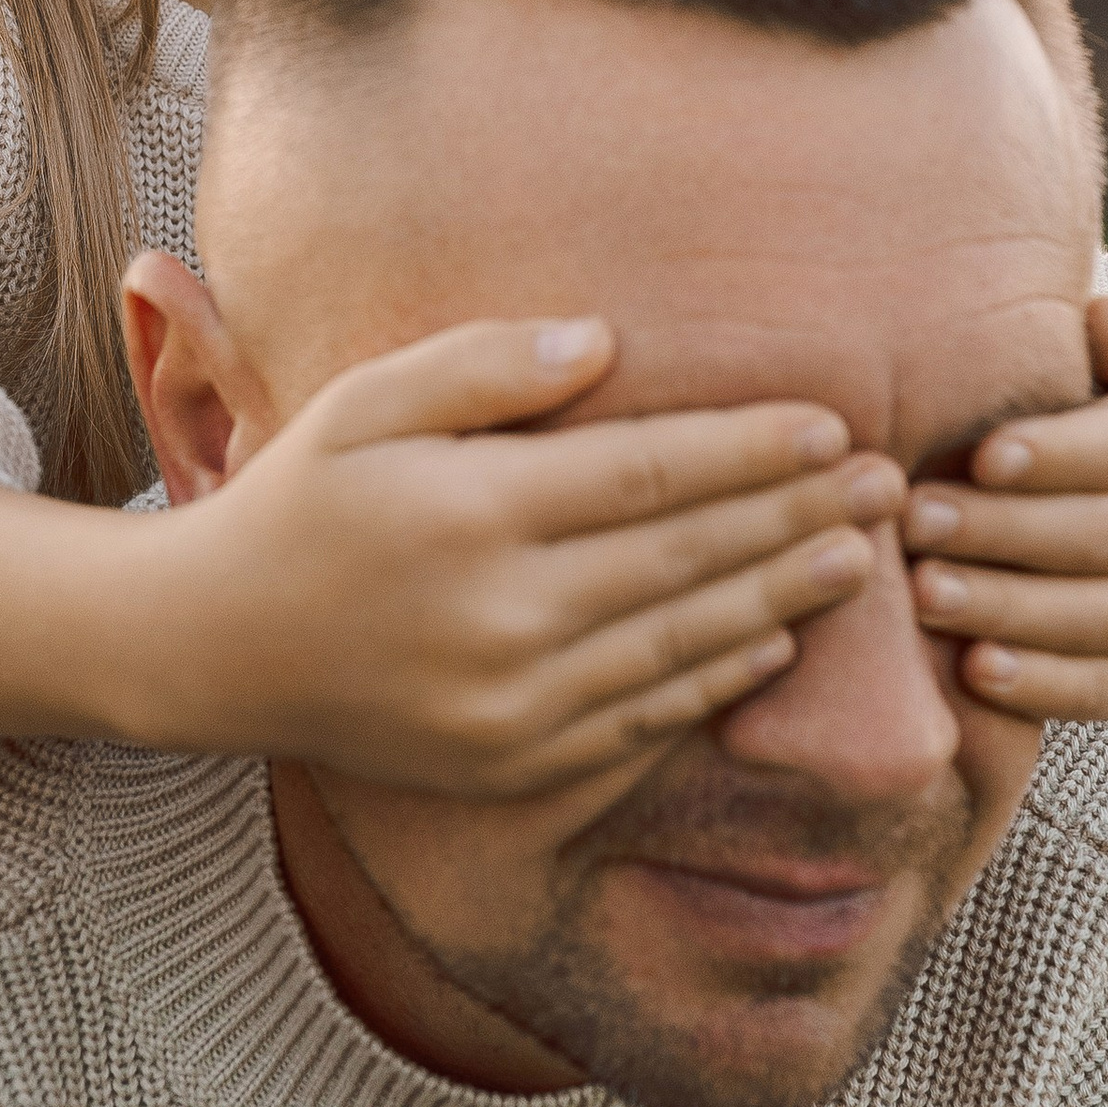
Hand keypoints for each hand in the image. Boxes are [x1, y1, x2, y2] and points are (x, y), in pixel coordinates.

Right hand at [131, 317, 905, 795]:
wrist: (215, 651)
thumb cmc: (300, 499)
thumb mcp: (368, 402)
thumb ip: (487, 366)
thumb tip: (607, 342)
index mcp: (472, 513)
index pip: (651, 475)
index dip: (752, 451)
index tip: (832, 427)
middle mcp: (502, 617)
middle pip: (690, 560)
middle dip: (800, 520)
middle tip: (892, 487)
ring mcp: (511, 705)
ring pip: (684, 646)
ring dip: (785, 599)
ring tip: (862, 558)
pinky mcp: (512, 764)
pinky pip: (644, 718)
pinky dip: (719, 678)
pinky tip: (775, 638)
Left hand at [901, 291, 1107, 724]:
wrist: (1043, 487)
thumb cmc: (1039, 394)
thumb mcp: (1080, 348)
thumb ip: (1107, 330)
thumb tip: (1105, 323)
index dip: (1062, 453)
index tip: (984, 455)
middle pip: (1105, 535)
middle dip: (1005, 531)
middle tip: (916, 520)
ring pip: (1092, 616)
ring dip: (1004, 607)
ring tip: (921, 592)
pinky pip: (1092, 690)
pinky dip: (1036, 685)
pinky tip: (972, 669)